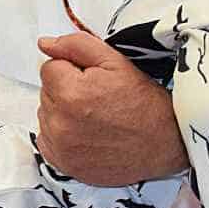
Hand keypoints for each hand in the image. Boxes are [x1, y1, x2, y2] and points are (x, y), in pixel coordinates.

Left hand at [35, 32, 186, 184]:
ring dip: (62, 112)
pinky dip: (61, 134)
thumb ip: (76, 46)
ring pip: (46, 115)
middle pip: (47, 92)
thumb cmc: (144, 104)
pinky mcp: (64, 164)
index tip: (93, 80)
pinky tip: (85, 132)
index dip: (73, 69)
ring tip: (94, 116)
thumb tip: (45, 43)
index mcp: (71, 93)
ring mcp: (61, 147)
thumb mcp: (116, 62)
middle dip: (66, 89)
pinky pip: (47, 139)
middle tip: (97, 98)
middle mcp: (61, 123)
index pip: (49, 68)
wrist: (163, 144)